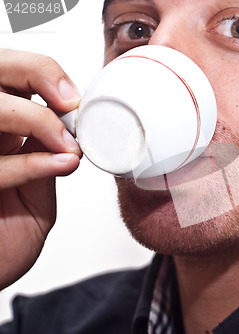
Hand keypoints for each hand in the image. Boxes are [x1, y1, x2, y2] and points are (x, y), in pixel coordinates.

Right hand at [0, 49, 82, 289]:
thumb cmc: (5, 239)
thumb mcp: (35, 190)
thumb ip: (43, 154)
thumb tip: (71, 124)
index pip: (7, 72)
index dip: (39, 71)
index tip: (72, 97)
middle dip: (33, 73)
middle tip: (67, 104)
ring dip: (36, 119)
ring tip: (66, 146)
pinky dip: (30, 162)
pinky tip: (60, 165)